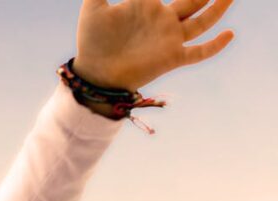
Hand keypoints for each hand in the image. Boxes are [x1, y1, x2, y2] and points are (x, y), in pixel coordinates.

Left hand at [74, 0, 235, 91]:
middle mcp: (162, 19)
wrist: (94, 74)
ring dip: (218, 8)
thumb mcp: (93, 8)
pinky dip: (215, 45)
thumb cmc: (91, 42)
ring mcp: (169, 38)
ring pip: (202, 20)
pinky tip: (229, 34)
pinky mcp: (172, 57)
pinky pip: (199, 52)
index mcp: (145, 4)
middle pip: (193, 0)